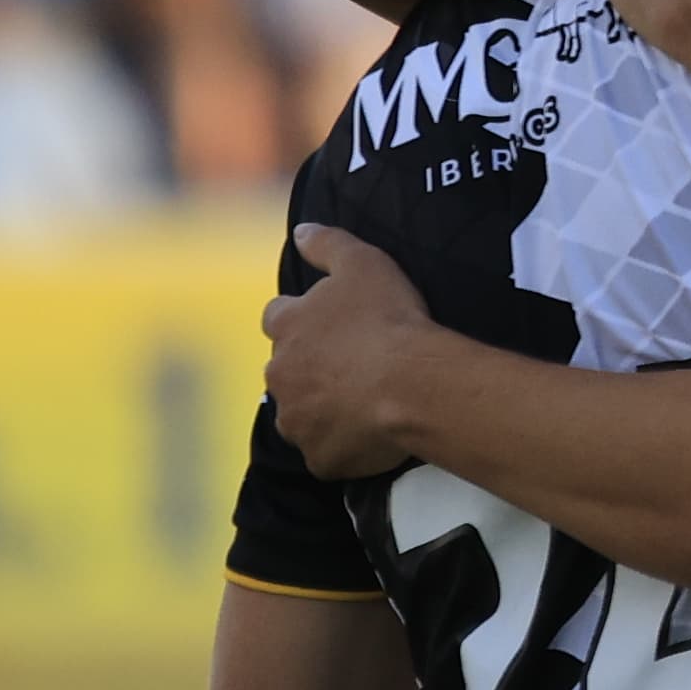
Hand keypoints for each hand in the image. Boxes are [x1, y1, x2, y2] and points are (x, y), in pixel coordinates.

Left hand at [262, 224, 446, 477]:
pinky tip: (371, 434)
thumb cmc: (388, 318)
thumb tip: (300, 231)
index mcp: (286, 328)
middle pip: (287, 370)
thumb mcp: (362, 261)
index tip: (330, 324)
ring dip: (321, 408)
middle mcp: (280, 376)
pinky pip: (326, 453)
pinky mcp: (320, 458)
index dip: (303, 319)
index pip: (277, 318)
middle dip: (310, 368)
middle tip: (353, 365)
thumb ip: (327, 243)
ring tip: (363, 403)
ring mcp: (297, 422)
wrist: (413, 383)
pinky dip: (342, 445)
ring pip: (302, 414)